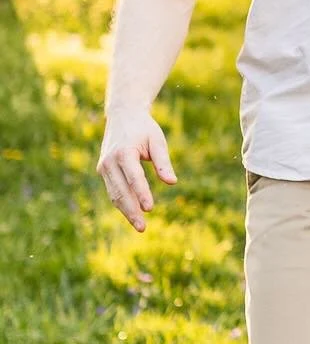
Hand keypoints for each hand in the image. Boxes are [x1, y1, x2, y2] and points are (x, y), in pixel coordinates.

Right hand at [97, 110, 176, 231]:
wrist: (122, 115)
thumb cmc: (143, 128)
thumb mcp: (157, 140)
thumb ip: (163, 161)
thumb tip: (172, 182)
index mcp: (124, 152)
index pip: (134, 177)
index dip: (141, 193)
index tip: (150, 208)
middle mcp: (110, 161)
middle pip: (121, 191)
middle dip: (132, 210)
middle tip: (143, 227)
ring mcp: (104, 167)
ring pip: (115, 194)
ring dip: (126, 211)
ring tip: (140, 226)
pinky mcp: (103, 171)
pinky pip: (113, 190)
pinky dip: (122, 203)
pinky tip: (133, 214)